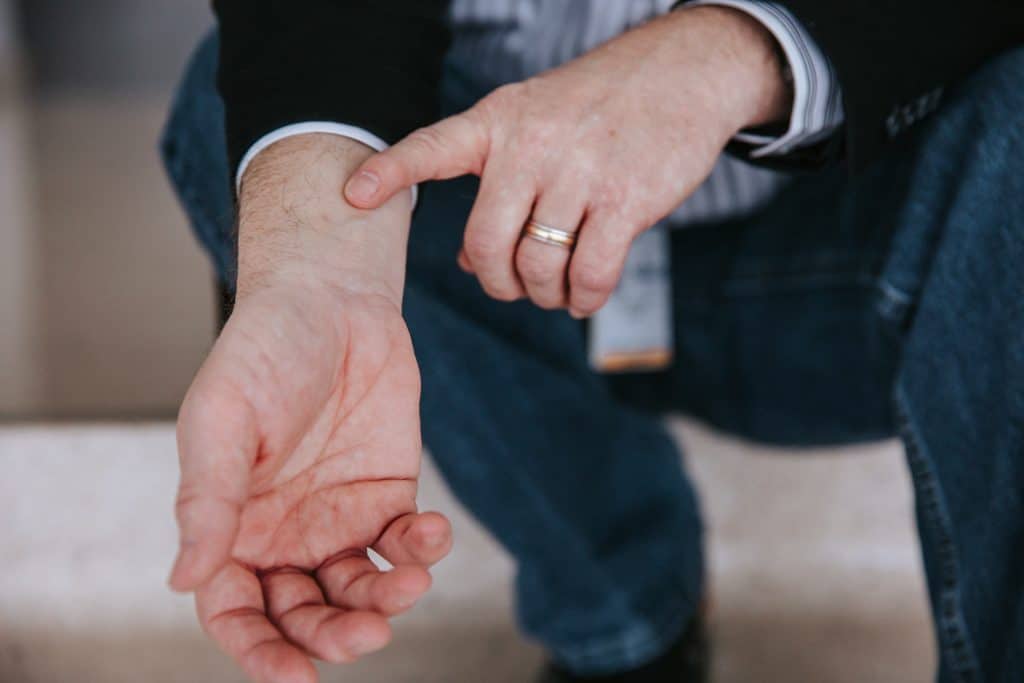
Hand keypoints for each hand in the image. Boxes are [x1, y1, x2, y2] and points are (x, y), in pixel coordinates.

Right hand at [169, 135, 448, 682]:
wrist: (332, 301)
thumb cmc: (262, 350)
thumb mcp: (222, 420)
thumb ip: (207, 499)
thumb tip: (182, 579)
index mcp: (232, 525)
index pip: (235, 612)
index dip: (257, 651)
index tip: (291, 674)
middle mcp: (285, 533)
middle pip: (303, 614)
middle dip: (332, 636)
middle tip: (364, 633)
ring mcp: (339, 518)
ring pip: (358, 590)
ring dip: (384, 602)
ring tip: (406, 584)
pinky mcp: (388, 495)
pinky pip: (404, 545)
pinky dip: (420, 551)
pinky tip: (427, 533)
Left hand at [344, 6, 789, 316]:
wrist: (682, 74)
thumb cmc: (600, 109)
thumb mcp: (535, 126)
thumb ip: (498, 187)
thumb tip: (470, 263)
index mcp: (499, 122)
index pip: (432, 147)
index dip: (390, 171)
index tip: (354, 194)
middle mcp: (531, 144)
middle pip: (486, 243)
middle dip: (497, 282)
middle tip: (514, 287)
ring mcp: (578, 171)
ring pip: (537, 265)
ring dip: (544, 294)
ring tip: (557, 292)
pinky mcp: (625, 199)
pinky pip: (589, 273)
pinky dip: (584, 298)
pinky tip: (585, 295)